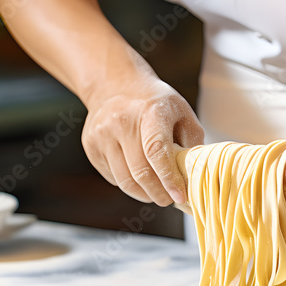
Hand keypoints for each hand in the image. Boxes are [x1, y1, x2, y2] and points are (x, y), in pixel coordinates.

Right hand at [82, 78, 203, 205]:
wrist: (115, 85)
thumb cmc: (154, 103)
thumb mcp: (182, 113)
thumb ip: (191, 143)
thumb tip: (193, 176)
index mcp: (150, 110)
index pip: (156, 150)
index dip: (169, 178)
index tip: (179, 196)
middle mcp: (122, 121)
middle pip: (140, 172)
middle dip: (159, 194)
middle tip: (170, 200)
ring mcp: (102, 134)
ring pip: (125, 181)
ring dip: (144, 195)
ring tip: (156, 193)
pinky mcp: (91, 146)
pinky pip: (113, 178)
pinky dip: (129, 184)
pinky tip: (138, 176)